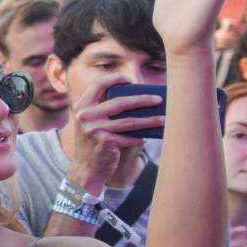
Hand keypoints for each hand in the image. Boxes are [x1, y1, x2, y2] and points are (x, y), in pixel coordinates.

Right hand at [64, 70, 162, 193]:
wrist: (85, 168)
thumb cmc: (94, 141)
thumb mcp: (90, 121)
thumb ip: (103, 107)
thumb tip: (137, 96)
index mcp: (82, 105)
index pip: (98, 84)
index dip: (115, 78)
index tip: (131, 80)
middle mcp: (85, 116)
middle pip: (119, 102)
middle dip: (142, 99)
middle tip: (158, 99)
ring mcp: (93, 129)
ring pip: (128, 121)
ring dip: (149, 120)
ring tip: (164, 119)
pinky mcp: (103, 142)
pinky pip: (128, 138)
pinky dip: (139, 138)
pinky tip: (148, 137)